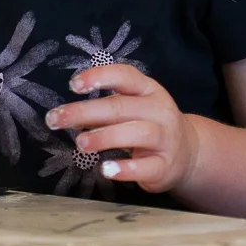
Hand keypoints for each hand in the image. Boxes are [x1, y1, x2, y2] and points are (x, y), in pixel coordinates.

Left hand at [44, 63, 199, 194]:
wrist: (188, 153)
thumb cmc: (150, 125)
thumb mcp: (134, 107)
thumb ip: (105, 107)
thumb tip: (67, 115)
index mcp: (149, 90)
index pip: (125, 76)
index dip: (99, 77)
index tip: (73, 85)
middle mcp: (160, 111)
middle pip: (122, 107)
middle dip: (86, 112)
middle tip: (56, 119)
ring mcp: (166, 139)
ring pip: (137, 133)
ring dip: (105, 137)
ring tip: (80, 143)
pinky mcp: (165, 167)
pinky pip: (146, 167)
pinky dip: (125, 168)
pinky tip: (106, 169)